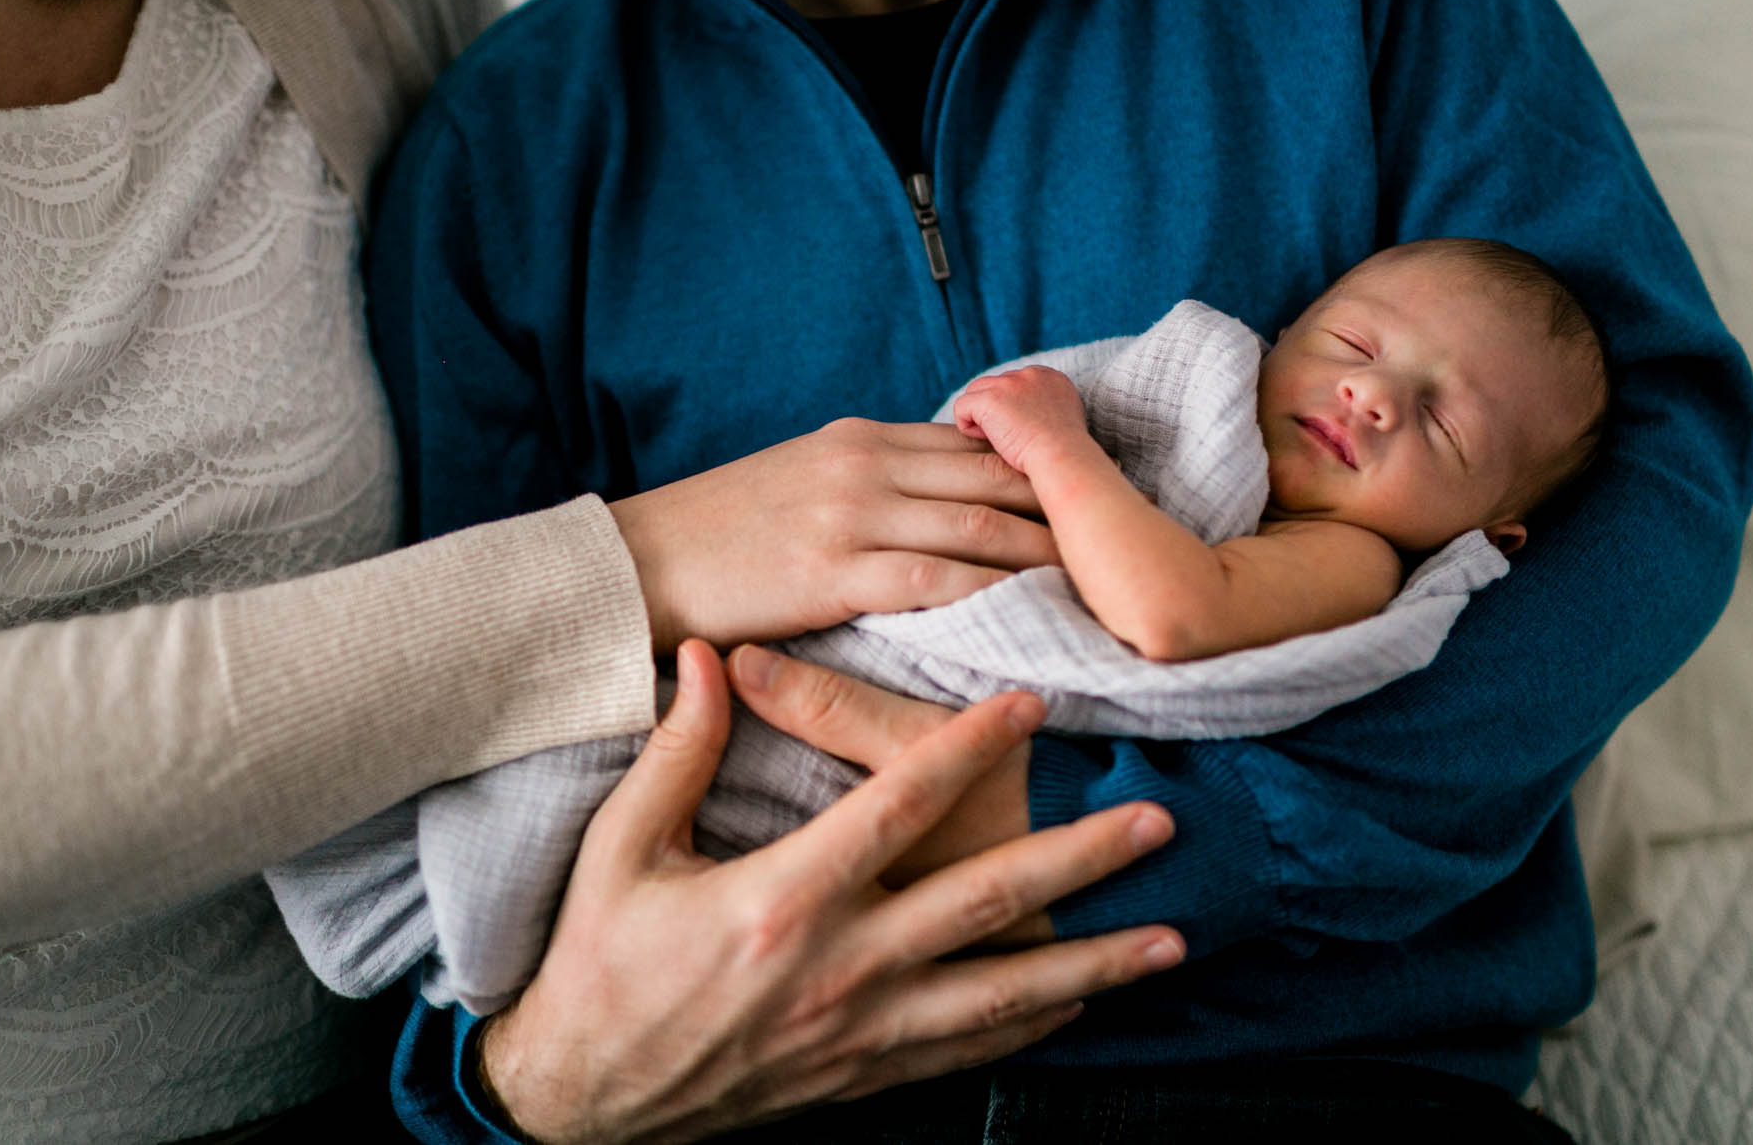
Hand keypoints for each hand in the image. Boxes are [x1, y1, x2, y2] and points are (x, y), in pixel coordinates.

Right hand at [479, 642, 1181, 1144]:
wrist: (582, 1095)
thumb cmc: (599, 962)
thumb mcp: (620, 849)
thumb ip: (677, 752)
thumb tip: (703, 656)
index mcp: (781, 899)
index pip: (897, 806)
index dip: (969, 748)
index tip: (1029, 702)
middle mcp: (838, 967)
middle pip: (984, 903)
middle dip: (1079, 859)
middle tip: (1155, 822)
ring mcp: (858, 1028)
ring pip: (1002, 993)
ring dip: (1092, 962)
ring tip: (1170, 938)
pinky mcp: (862, 1071)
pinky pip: (968, 1050)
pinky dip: (1033, 1026)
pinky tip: (1082, 1003)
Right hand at [609, 419, 1058, 652]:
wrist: (635, 563)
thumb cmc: (715, 536)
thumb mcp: (797, 482)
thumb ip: (868, 483)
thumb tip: (935, 504)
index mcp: (860, 437)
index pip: (978, 446)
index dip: (1045, 473)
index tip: (1095, 504)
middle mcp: (865, 463)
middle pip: (995, 478)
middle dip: (1066, 511)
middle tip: (1124, 548)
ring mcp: (851, 513)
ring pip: (979, 526)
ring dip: (1046, 556)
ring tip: (1100, 588)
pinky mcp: (833, 570)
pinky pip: (934, 581)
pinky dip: (990, 597)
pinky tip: (1029, 620)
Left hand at [950, 366, 1091, 475]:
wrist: (1060, 456)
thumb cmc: (1064, 451)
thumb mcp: (1065, 419)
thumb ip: (1047, 407)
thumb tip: (1028, 415)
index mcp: (1050, 377)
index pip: (1016, 382)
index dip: (1011, 406)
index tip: (1021, 428)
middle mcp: (1028, 374)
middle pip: (994, 384)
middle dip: (994, 410)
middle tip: (1007, 436)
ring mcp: (1007, 384)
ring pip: (975, 392)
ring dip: (980, 416)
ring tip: (996, 439)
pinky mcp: (989, 399)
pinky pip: (961, 406)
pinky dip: (967, 426)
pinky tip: (985, 441)